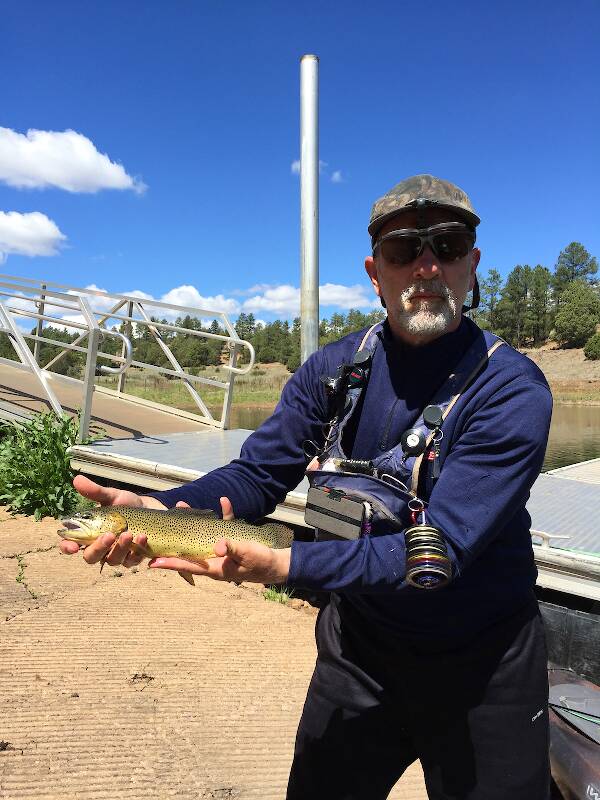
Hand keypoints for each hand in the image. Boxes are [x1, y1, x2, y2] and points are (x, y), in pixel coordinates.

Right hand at [58, 474, 165, 566]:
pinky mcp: (132, 558)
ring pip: (113, 560)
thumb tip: (76, 479)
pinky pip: (132, 560)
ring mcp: (116, 555)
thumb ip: (95, 491)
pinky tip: (142, 537)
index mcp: (88, 534)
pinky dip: (137, 550)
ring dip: (120, 548)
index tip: (73, 547)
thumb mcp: (111, 496)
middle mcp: (100, 547)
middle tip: (109, 535)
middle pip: (91, 557)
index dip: (67, 547)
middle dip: (98, 548)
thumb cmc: (125, 505)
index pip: (70, 545)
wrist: (149, 509)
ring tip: (128, 533)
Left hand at [148, 497, 290, 584]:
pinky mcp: (234, 540)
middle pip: (191, 547)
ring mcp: (223, 549)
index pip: (188, 566)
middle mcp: (215, 559)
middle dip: (176, 535)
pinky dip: (224, 514)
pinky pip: (225, 526)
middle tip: (163, 522)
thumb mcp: (247, 555)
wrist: (279, 562)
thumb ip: (232, 549)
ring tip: (183, 506)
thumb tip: (218, 545)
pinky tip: (224, 501)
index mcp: (215, 568)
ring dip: (194, 520)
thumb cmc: (262, 562)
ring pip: (203, 534)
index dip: (170, 564)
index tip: (152, 562)